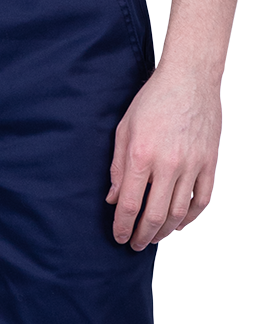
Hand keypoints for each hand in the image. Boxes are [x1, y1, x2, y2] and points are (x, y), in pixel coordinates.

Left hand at [106, 64, 221, 250]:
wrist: (190, 78)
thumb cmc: (155, 99)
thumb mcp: (124, 129)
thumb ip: (118, 167)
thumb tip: (114, 198)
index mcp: (142, 155)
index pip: (130, 205)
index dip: (122, 227)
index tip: (119, 236)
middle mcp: (168, 164)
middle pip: (154, 215)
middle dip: (142, 236)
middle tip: (135, 244)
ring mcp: (192, 165)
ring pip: (179, 213)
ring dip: (164, 231)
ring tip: (154, 237)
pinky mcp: (209, 162)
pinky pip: (202, 199)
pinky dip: (190, 217)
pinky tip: (179, 223)